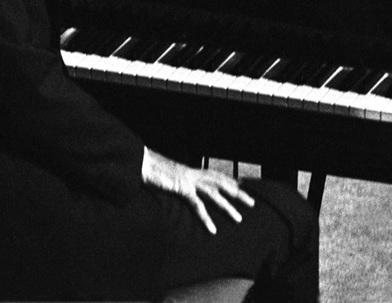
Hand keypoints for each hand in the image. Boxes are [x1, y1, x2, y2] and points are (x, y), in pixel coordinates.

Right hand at [141, 148, 255, 233]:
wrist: (140, 162)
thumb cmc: (150, 169)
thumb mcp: (166, 176)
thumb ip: (175, 182)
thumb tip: (175, 186)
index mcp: (191, 171)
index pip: (215, 175)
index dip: (229, 180)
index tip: (242, 185)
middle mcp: (193, 174)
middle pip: (221, 182)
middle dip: (238, 192)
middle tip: (251, 202)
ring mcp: (189, 180)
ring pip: (214, 194)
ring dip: (228, 206)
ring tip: (239, 218)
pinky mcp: (182, 187)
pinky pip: (197, 205)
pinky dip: (206, 218)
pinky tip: (212, 229)